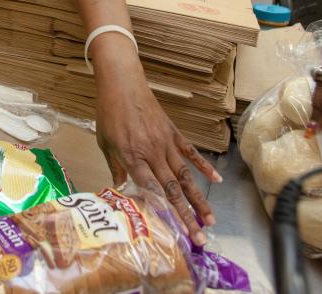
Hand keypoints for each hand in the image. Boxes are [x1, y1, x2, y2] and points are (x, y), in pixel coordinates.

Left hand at [93, 39, 220, 243]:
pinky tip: (216, 180)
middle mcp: (152, 153)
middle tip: (199, 237)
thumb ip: (115, 167)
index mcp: (133, 157)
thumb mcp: (105, 143)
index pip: (150, 190)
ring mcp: (166, 143)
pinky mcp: (174, 133)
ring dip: (198, 199)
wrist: (122, 85)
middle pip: (172, 190)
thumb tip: (119, 190)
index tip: (173, 231)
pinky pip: (191, 153)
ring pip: (185, 176)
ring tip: (210, 220)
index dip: (162, 211)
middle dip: (186, 215)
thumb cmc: (109, 114)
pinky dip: (204, 167)